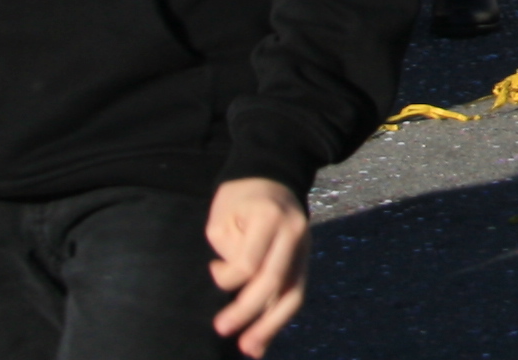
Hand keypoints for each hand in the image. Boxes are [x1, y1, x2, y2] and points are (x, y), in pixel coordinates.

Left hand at [206, 178, 310, 353]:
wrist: (274, 175)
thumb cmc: (239, 198)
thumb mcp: (223, 218)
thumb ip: (230, 254)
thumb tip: (233, 289)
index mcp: (271, 218)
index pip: (249, 262)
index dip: (226, 277)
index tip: (212, 268)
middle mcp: (294, 234)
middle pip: (274, 282)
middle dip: (247, 312)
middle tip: (222, 330)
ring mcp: (305, 247)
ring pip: (292, 293)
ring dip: (270, 325)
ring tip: (251, 349)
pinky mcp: (305, 259)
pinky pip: (295, 293)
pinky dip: (280, 318)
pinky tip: (265, 340)